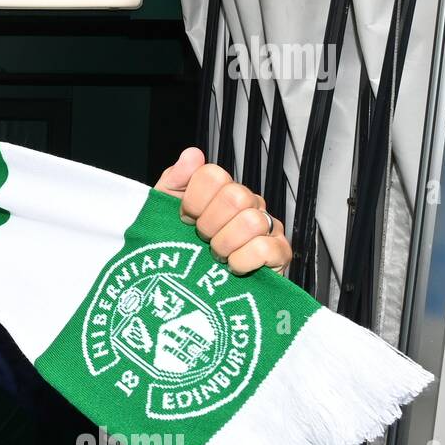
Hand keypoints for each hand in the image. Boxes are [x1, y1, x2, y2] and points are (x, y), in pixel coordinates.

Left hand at [154, 147, 291, 275]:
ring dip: (225, 244)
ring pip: (252, 221)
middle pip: (235, 196)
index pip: (213, 175)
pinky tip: (233, 267)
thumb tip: (192, 155)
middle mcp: (248, 203)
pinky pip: (267, 248)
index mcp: (222, 190)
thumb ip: (174, 180)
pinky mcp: (279, 254)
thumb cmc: (179, 248)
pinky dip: (242, 261)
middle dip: (209, 224)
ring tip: (217, 256)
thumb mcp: (165, 212)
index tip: (186, 218)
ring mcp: (267, 227)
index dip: (193, 200)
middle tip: (202, 239)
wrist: (189, 289)